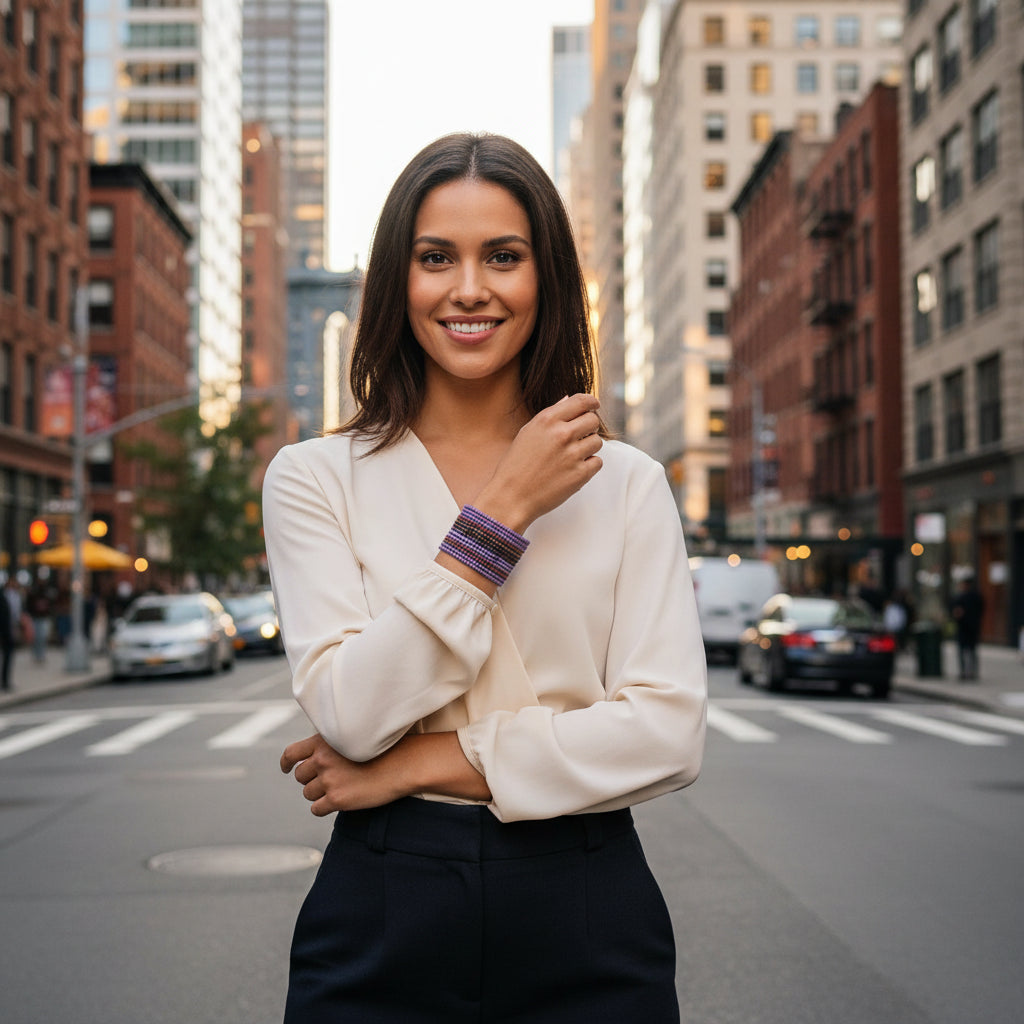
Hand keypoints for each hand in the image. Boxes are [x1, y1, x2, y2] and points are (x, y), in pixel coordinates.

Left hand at [280, 732, 489, 814]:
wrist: (402, 764)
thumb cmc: (383, 750)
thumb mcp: (353, 738)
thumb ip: (331, 745)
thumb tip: (315, 759)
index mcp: (324, 741)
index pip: (292, 752)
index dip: (286, 763)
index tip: (287, 769)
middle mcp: (322, 759)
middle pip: (300, 776)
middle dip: (311, 780)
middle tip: (329, 781)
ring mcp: (328, 779)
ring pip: (308, 793)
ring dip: (319, 794)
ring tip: (340, 790)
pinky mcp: (336, 799)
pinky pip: (317, 809)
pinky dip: (324, 808)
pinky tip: (338, 804)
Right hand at [474, 393, 602, 531]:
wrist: (511, 497)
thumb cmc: (515, 466)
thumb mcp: (527, 433)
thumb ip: (550, 416)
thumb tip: (568, 400)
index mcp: (547, 420)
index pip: (581, 401)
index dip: (591, 403)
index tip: (594, 406)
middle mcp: (562, 434)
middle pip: (593, 420)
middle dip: (589, 427)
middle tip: (580, 436)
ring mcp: (572, 454)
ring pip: (597, 441)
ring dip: (588, 447)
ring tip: (571, 457)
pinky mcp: (580, 474)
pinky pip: (597, 462)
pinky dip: (589, 466)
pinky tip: (572, 470)